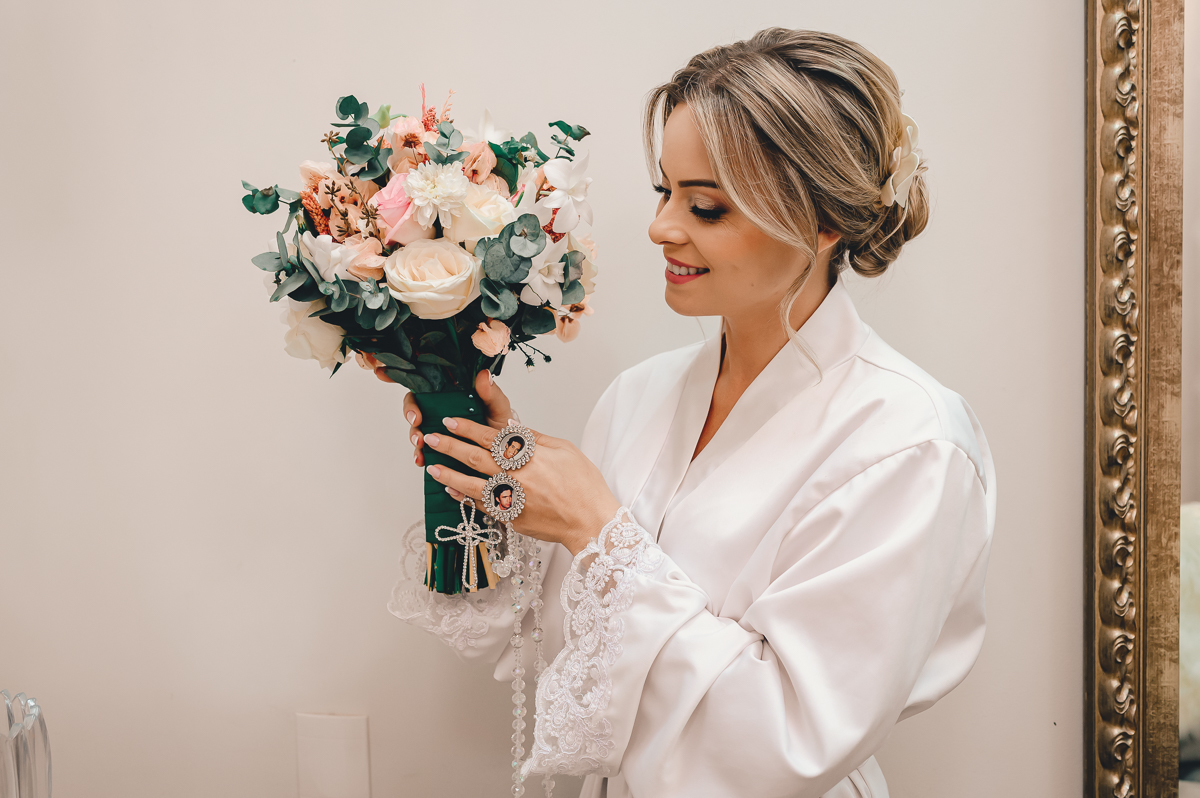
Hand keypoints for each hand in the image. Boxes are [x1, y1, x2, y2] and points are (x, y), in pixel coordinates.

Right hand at [395, 369, 516, 467]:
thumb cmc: (501, 427)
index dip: (413, 403)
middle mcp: (441, 416)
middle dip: (412, 425)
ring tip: (420, 448)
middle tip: (419, 433)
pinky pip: (425, 453)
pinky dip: (421, 457)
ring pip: (418, 434)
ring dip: (415, 441)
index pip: (423, 394)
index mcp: (451, 401)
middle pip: (415, 415)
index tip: (417, 415)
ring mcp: (439, 434)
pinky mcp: (440, 452)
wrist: (510, 453)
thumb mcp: (498, 409)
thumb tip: (484, 375)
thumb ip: (491, 394)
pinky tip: (422, 461)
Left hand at [421, 416, 621, 555]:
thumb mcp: (565, 450)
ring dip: (450, 475)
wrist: (591, 521)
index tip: (451, 421)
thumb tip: (510, 425)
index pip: (491, 438)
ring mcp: (512, 500)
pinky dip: (465, 498)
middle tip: (431, 439)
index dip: (468, 429)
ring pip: (472, 485)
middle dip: (450, 447)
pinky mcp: (511, 519)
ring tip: (431, 467)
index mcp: (530, 456)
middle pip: (475, 458)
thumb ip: (534, 437)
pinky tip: (453, 491)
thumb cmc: (583, 485)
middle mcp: (517, 477)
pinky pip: (482, 507)